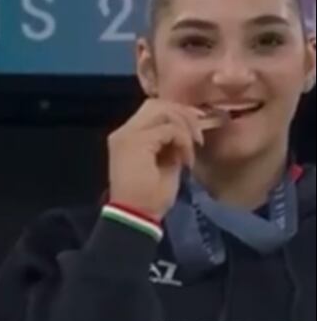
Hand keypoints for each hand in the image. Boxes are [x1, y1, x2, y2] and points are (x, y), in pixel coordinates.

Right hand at [107, 99, 215, 220]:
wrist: (136, 216)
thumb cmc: (149, 196)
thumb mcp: (165, 162)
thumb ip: (170, 142)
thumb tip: (186, 129)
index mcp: (127, 136)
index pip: (153, 109)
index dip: (178, 114)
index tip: (195, 132)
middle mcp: (124, 131)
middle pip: (158, 104)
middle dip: (183, 115)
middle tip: (197, 137)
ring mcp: (128, 135)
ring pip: (164, 111)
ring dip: (185, 127)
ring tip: (191, 150)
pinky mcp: (136, 142)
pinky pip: (168, 129)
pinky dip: (183, 141)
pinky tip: (185, 160)